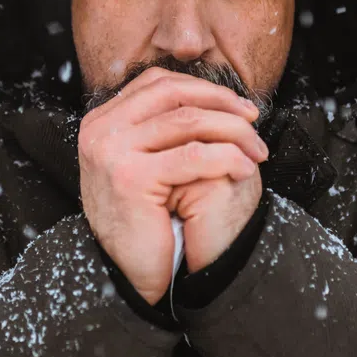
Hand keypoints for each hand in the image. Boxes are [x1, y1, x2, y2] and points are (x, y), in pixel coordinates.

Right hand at [79, 67, 267, 303]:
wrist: (127, 272)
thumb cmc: (144, 221)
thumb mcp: (143, 163)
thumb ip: (159, 128)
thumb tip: (208, 94)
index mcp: (101, 122)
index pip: (158, 83)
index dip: (203, 88)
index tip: (237, 106)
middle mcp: (99, 131)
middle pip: (172, 93)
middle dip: (222, 102)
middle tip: (253, 120)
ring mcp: (111, 152)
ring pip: (187, 121)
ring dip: (232, 132)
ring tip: (256, 150)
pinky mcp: (130, 178)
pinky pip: (192, 156)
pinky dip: (226, 157)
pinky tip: (244, 169)